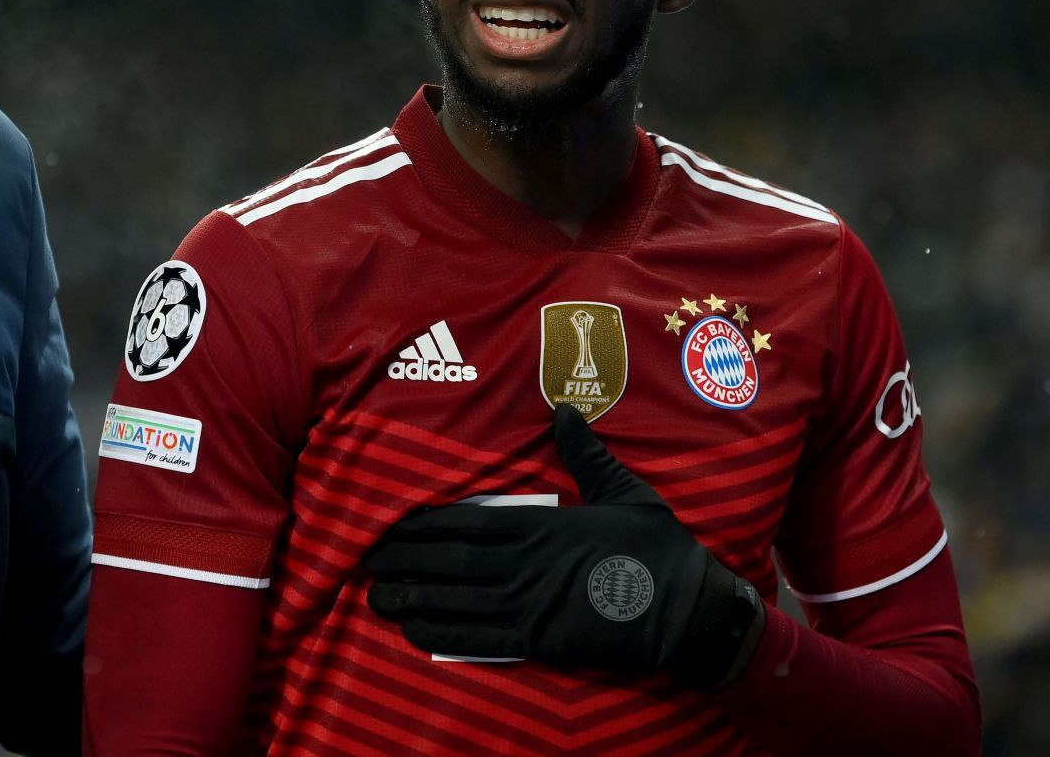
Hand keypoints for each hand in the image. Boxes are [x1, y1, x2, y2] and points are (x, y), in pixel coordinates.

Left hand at [364, 404, 764, 688]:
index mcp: (539, 524)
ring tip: (374, 596)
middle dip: (403, 559)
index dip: (423, 525)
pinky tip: (413, 632)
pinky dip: (441, 634)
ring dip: (410, 598)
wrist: (684, 609)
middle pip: (448, 559)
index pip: (466, 522)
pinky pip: (477, 638)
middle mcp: (523, 562)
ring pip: (453, 598)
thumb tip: (563, 409)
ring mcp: (527, 603)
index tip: (391, 525)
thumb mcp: (623, 490)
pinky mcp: (537, 640)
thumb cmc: (656, 548)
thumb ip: (586, 453)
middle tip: (365, 559)